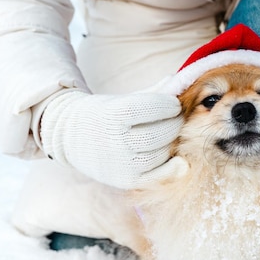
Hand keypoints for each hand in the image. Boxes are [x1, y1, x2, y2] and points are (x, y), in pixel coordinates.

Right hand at [39, 88, 187, 188]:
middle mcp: (115, 142)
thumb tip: (188, 77)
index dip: (169, 105)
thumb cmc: (106, 113)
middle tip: (175, 119)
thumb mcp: (126, 98)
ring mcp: (121, 164)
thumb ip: (158, 91)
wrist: (71, 137)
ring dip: (172, 143)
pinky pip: (159, 175)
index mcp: (112, 115)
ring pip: (163, 154)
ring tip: (167, 135)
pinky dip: (172, 166)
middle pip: (161, 133)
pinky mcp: (126, 181)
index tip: (173, 104)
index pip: (152, 108)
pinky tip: (174, 156)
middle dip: (174, 123)